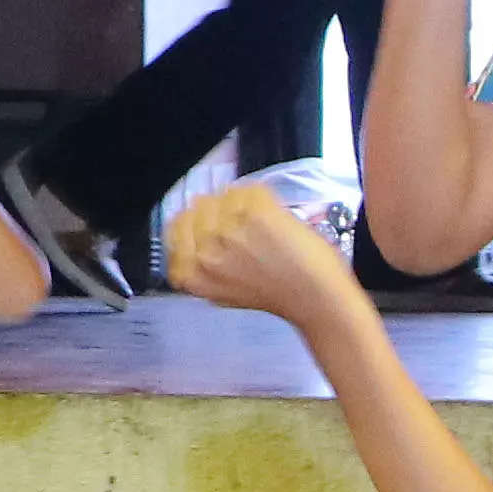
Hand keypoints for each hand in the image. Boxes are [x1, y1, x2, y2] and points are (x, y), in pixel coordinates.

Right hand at [165, 185, 367, 327]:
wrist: (319, 301)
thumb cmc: (283, 299)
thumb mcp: (227, 293)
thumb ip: (204, 270)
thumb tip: (193, 247)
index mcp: (194, 275)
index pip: (173, 230)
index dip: (195, 223)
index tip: (211, 225)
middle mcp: (206, 253)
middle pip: (197, 207)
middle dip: (219, 211)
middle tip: (243, 223)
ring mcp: (229, 231)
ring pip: (222, 196)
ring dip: (242, 203)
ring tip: (262, 224)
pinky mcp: (255, 214)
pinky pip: (248, 190)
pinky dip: (263, 198)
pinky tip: (275, 218)